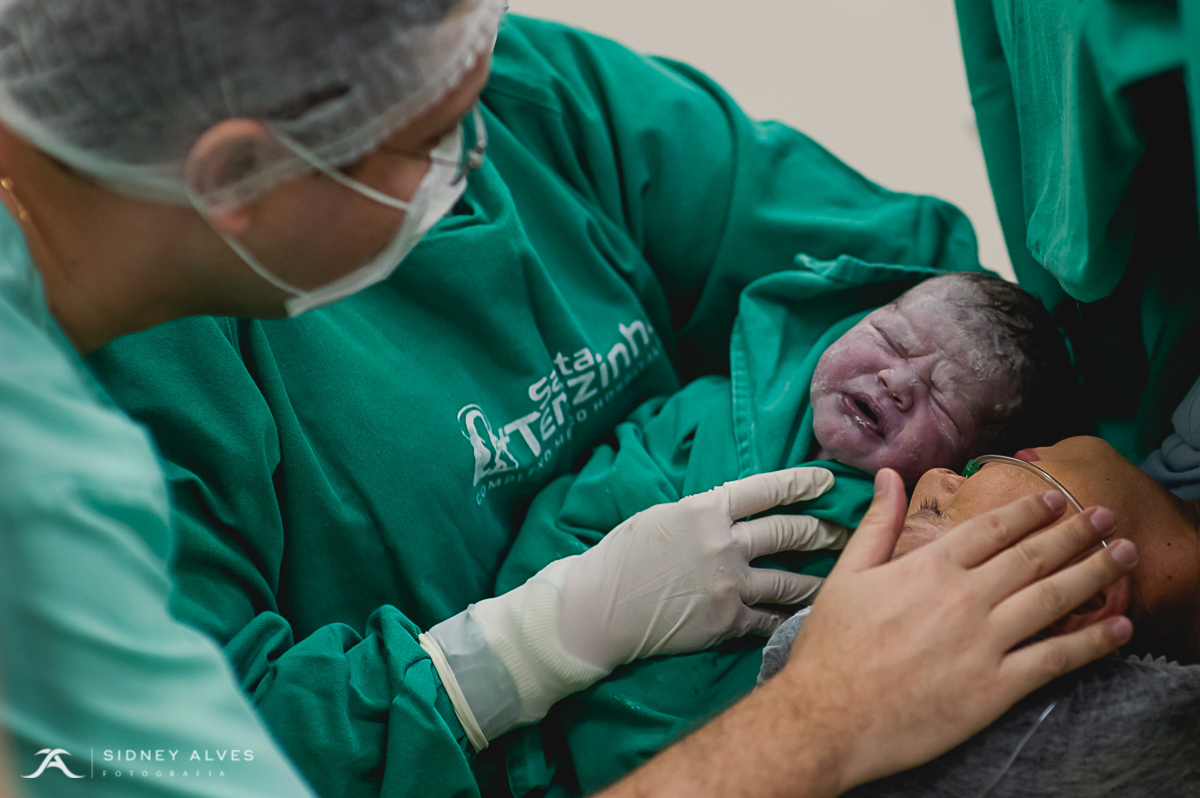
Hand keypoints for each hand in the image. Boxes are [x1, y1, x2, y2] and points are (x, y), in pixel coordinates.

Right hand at [434, 466, 842, 743]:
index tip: (828, 483)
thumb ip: (704, 513)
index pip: (766, 490)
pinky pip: (770, 619)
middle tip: (849, 532)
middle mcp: (723, 543)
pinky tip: (809, 616)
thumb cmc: (620, 558)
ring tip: (842, 577)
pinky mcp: (725, 621)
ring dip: (820, 578)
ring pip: (790, 580)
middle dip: (825, 531)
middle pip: (789, 533)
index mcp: (705, 509)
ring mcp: (727, 584)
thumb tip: (736, 511)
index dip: (802, 484)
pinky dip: (790, 617)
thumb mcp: (662, 517)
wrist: (596, 609)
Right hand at [781, 468, 1134, 792]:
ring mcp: (984, 642)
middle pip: (1033, 556)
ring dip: (1094, 572)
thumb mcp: (847, 573)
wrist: (829, 715)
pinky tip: (1118, 628)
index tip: (1053, 498)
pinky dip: (1092, 642)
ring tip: (1121, 553)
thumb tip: (889, 477)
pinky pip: (1055, 658)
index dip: (1028, 510)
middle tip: (1103, 516)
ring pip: (1053, 598)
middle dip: (1074, 531)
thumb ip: (877, 523)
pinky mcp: (995, 687)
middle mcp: (964, 597)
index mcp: (929, 566)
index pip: (992, 528)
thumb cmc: (833, 646)